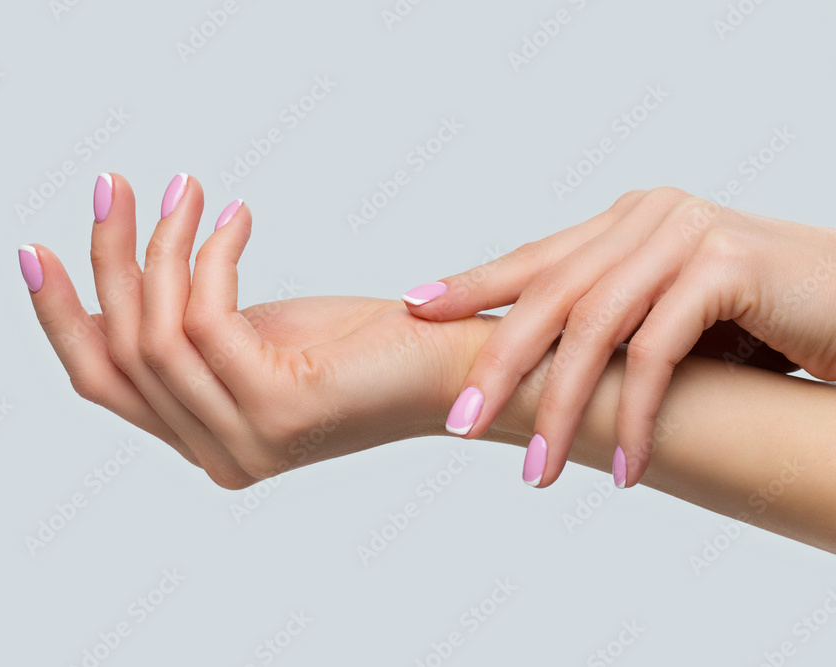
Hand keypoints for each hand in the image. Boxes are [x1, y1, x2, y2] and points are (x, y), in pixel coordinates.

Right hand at [17, 173, 497, 488]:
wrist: (451, 365)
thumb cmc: (362, 346)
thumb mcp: (258, 336)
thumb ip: (196, 332)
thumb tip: (137, 279)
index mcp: (203, 440)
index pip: (103, 382)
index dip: (62, 315)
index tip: (39, 249)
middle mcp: (215, 456)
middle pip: (120, 352)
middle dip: (109, 260)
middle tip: (114, 187)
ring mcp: (244, 443)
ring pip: (158, 332)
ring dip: (164, 247)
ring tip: (186, 189)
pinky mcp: (277, 411)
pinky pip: (209, 319)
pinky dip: (214, 258)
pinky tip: (238, 218)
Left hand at [402, 187, 835, 488]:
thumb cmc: (768, 322)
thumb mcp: (674, 317)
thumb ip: (614, 320)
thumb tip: (535, 368)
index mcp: (627, 222)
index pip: (535, 259)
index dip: (473, 285)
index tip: (416, 308)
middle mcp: (648, 217)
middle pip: (548, 294)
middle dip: (499, 364)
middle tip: (462, 424)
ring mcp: (685, 233)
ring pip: (594, 328)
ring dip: (562, 409)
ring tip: (537, 471)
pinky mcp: (725, 264)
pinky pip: (656, 352)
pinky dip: (636, 416)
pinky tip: (626, 467)